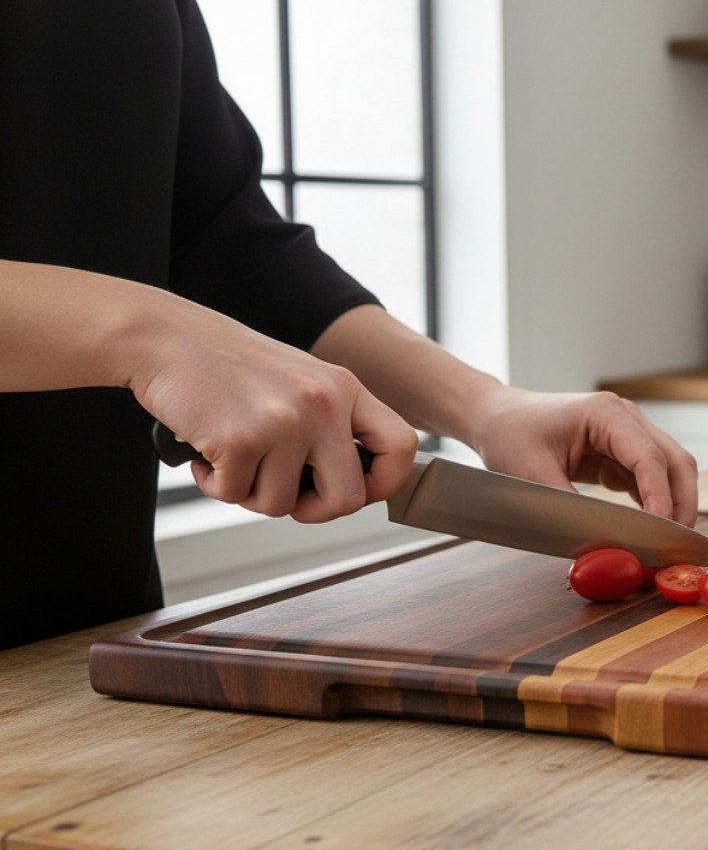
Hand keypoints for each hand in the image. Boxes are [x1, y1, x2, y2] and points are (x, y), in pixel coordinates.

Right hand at [130, 301, 417, 522]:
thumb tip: (356, 487)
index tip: (358, 491)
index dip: (386, 483)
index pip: (402, 446)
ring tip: (232, 456)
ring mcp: (285, 421)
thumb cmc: (228, 367)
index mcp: (345, 388)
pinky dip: (215, 484)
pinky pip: (234, 495)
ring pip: (281, 505)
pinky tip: (207, 453)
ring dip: (250, 493)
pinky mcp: (241, 438)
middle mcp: (323, 403)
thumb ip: (331, 423)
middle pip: (348, 499)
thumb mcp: (300, 381)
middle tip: (283, 493)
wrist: (164, 338)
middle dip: (313, 510)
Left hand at [464, 387, 698, 525]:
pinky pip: (650, 479)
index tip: (661, 536)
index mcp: (606, 413)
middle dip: (681, 505)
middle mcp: (626, 418)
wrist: (496, 418)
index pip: (650, 459)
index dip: (660, 500)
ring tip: (665, 544)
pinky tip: (647, 531)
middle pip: (675, 462)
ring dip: (672, 506)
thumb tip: (603, 546)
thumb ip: (571, 511)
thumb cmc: (510, 436)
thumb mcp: (533, 477)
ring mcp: (628, 433)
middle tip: (675, 547)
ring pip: (670, 471)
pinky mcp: (621, 451)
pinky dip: (654, 504)